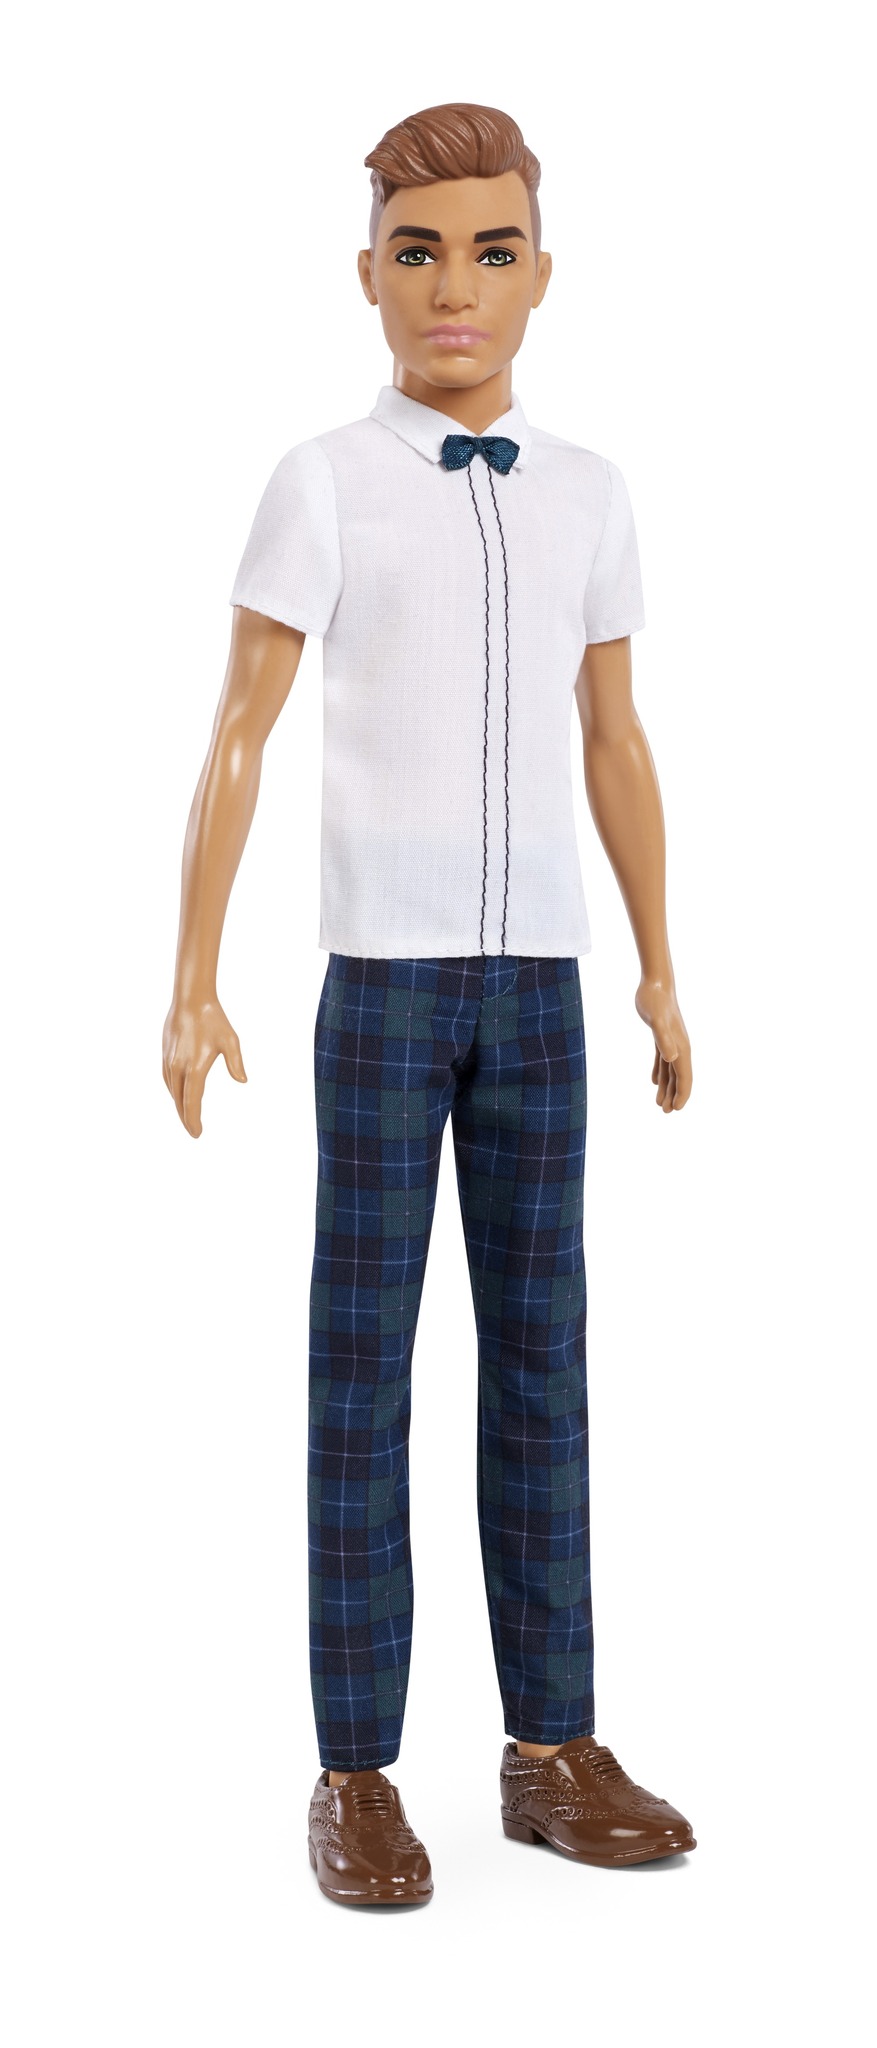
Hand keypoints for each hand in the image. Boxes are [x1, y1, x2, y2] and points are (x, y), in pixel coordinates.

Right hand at [162, 993, 246, 1137]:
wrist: (191, 999)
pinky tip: (177, 1094)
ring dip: (178, 1106)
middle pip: (179, 1101)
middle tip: (193, 1131)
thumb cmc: (213, 1019)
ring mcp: (169, 1061)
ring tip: (186, 1116)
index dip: (194, 1120)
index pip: (192, 1102)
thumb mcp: (231, 1040)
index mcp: (195, 1068)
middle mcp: (178, 1067)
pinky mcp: (165, 1054)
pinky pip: (167, 1079)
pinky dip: (172, 1091)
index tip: (197, 1133)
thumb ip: (236, 1062)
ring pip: (171, 1091)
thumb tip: (242, 1080)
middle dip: (186, 1118)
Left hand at [634, 976, 691, 1112]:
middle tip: (665, 1112)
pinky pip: (663, 1060)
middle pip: (679, 1077)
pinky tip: (655, 1081)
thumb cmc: (655, 1001)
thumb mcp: (656, 1021)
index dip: (682, 1094)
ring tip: (659, 1103)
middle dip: (674, 1096)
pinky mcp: (662, 1036)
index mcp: (681, 1047)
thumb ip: (664, 1039)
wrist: (655, 984)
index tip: (675, 1110)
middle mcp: (679, 1046)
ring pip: (671, 1071)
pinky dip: (660, 1072)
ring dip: (666, 1087)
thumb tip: (672, 1058)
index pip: (684, 1077)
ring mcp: (671, 1041)